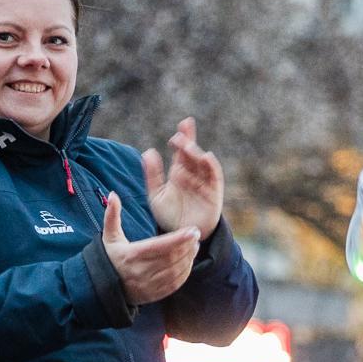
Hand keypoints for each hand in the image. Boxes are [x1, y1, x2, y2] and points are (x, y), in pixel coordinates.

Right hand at [102, 191, 199, 306]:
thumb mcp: (109, 236)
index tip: (192, 230)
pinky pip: (174, 284)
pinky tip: (189, 261)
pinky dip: (185, 272)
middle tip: (196, 235)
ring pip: (175, 271)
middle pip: (171, 258)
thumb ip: (112, 215)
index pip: (160, 246)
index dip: (178, 238)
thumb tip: (113, 195)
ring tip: (195, 246)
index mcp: (131, 255)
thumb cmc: (110, 257)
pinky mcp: (154, 294)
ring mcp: (148, 285)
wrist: (103, 288)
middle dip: (187, 246)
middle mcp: (140, 271)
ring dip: (188, 258)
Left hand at [143, 117, 224, 236]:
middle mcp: (193, 174)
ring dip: (196, 152)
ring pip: (202, 162)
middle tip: (183, 129)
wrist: (180, 236)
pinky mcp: (213, 192)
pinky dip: (211, 166)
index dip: (182, 137)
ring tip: (187, 144)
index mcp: (179, 172)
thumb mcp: (156, 195)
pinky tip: (205, 156)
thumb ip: (152, 175)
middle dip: (189, 140)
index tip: (181, 126)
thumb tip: (148, 151)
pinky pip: (214, 176)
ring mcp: (204, 182)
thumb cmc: (169, 215)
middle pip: (193, 153)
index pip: (181, 151)